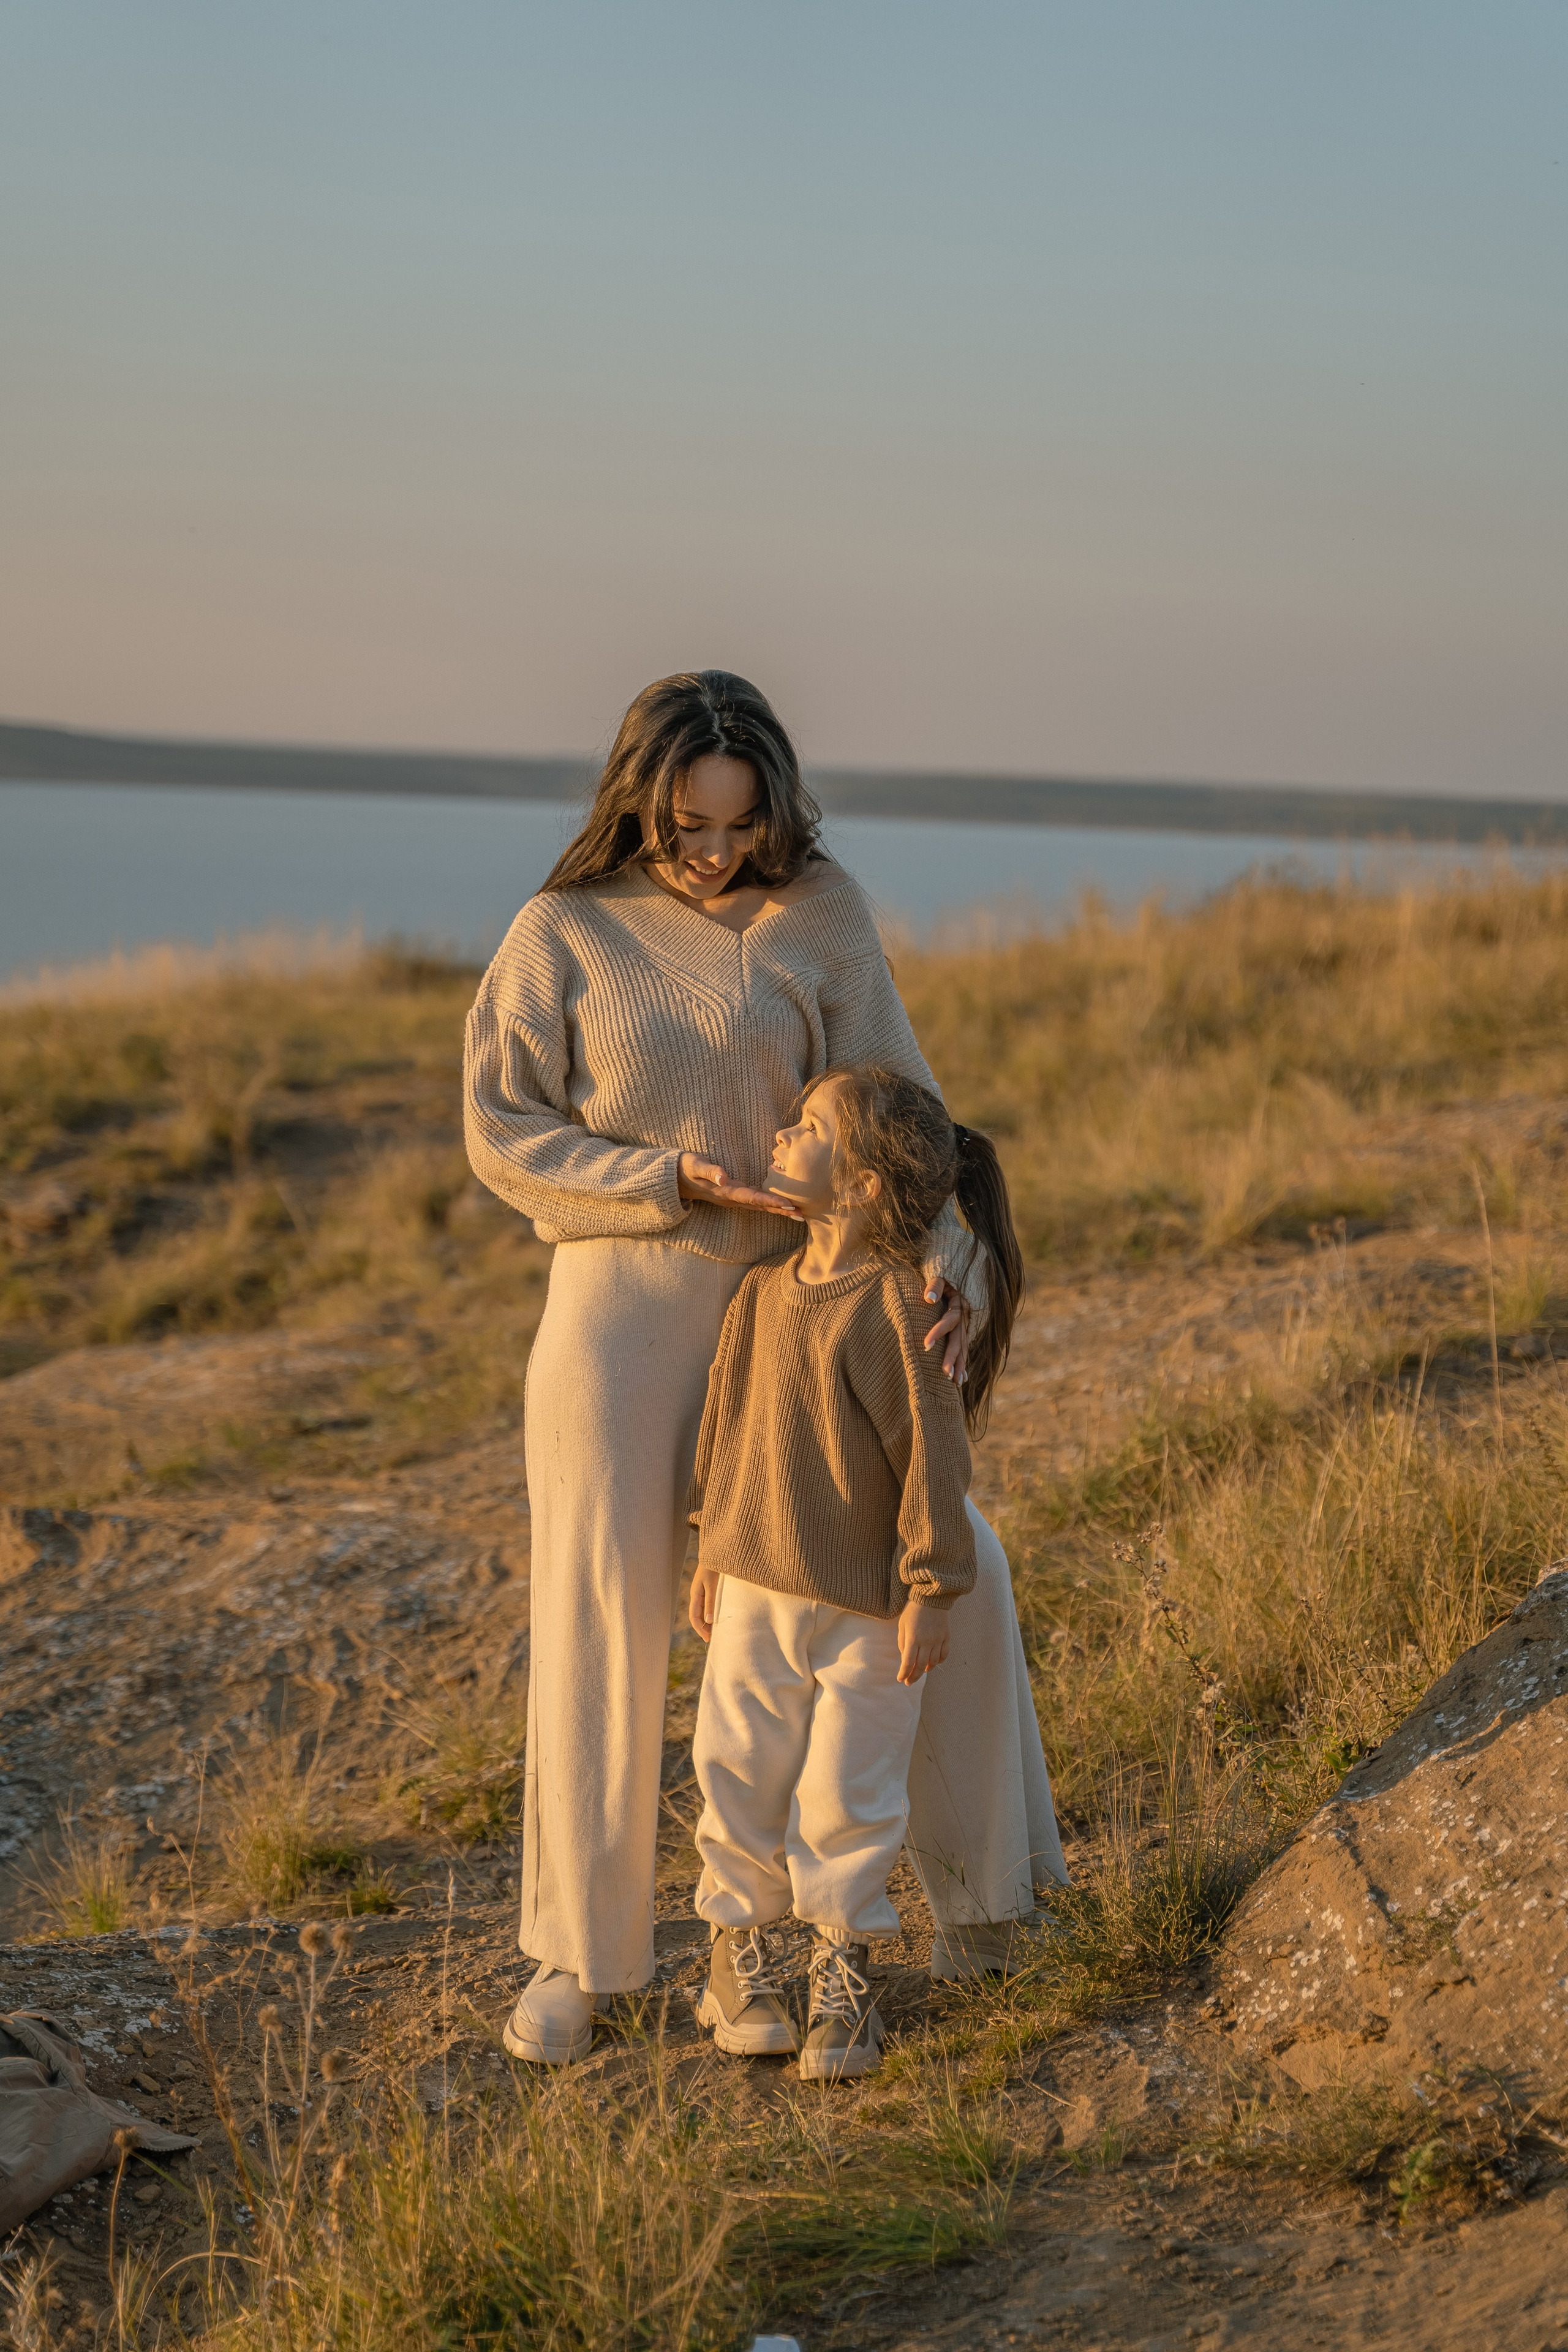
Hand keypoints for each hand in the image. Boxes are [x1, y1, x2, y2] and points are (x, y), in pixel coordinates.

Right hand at [679, 1152, 803, 1219]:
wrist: (676, 1179)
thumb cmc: (687, 1168)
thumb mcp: (696, 1165)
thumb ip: (710, 1170)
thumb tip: (723, 1176)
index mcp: (726, 1191)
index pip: (753, 1197)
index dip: (771, 1201)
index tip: (788, 1204)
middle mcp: (732, 1198)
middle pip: (761, 1206)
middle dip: (781, 1210)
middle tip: (802, 1215)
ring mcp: (734, 1198)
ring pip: (760, 1206)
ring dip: (779, 1210)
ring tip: (799, 1214)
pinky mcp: (735, 1195)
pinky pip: (756, 1202)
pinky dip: (771, 1204)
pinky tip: (783, 1205)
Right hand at [689, 1565, 721, 1642]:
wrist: (715, 1553)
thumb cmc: (713, 1568)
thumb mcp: (712, 1586)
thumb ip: (711, 1603)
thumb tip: (709, 1621)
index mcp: (695, 1595)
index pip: (694, 1617)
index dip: (700, 1629)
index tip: (708, 1639)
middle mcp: (697, 1595)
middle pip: (697, 1616)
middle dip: (703, 1628)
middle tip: (713, 1638)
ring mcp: (702, 1592)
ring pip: (703, 1611)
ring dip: (708, 1622)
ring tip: (716, 1631)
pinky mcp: (708, 1589)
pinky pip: (707, 1605)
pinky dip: (712, 1613)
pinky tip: (718, 1617)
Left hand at [897, 1597, 950, 1683]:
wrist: (931, 1598)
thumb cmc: (913, 1612)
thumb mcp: (902, 1626)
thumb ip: (903, 1643)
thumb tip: (906, 1659)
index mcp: (913, 1638)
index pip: (908, 1662)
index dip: (904, 1673)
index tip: (900, 1679)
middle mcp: (926, 1641)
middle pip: (920, 1666)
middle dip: (914, 1677)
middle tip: (909, 1682)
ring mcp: (938, 1640)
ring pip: (933, 1662)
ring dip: (926, 1670)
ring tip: (920, 1671)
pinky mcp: (946, 1637)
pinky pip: (944, 1655)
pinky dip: (939, 1662)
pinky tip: (933, 1662)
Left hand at [922, 1277, 970, 1380]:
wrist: (958, 1268)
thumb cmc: (944, 1272)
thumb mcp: (940, 1273)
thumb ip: (935, 1284)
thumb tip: (928, 1298)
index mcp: (959, 1303)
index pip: (949, 1321)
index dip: (937, 1333)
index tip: (926, 1346)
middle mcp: (965, 1316)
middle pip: (959, 1339)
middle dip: (953, 1357)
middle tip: (946, 1374)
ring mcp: (967, 1323)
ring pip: (965, 1346)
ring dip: (961, 1364)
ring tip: (957, 1383)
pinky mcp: (964, 1328)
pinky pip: (965, 1347)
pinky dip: (964, 1362)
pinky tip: (963, 1378)